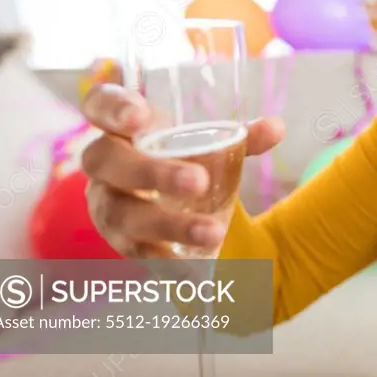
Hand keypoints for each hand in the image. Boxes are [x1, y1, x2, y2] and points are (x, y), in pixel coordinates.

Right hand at [80, 83, 284, 257]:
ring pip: (122, 213)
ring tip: (212, 232)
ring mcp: (105, 201)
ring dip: (167, 224)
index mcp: (122, 125)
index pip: (100, 104)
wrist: (162, 199)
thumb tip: (276, 128)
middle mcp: (103, 162)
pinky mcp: (118, 238)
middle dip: (151, 172)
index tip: (138, 117)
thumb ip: (241, 135)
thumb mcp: (208, 142)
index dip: (112, 108)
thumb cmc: (181, 157)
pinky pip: (134, 250)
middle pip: (107, 162)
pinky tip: (193, 272)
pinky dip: (165, 260)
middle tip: (198, 182)